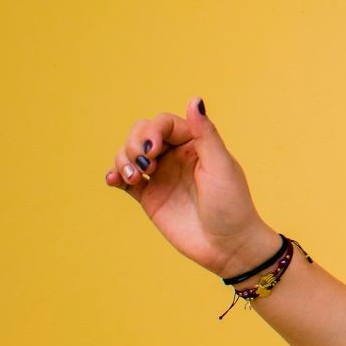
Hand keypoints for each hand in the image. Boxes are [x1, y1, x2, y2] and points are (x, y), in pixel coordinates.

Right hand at [102, 97, 278, 277]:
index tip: (152, 148)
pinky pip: (124, 181)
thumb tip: (194, 99)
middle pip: (141, 134)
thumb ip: (205, 134)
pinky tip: (113, 180)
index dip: (152, 130)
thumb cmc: (232, 205)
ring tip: (132, 177)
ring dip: (122, 160)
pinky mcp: (150, 198)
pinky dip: (114, 176)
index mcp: (195, 144)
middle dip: (134, 144)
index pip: (164, 123)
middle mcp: (176, 157)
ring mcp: (161, 177)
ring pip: (129, 155)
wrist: (228, 246)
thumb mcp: (221, 166)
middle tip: (145, 166)